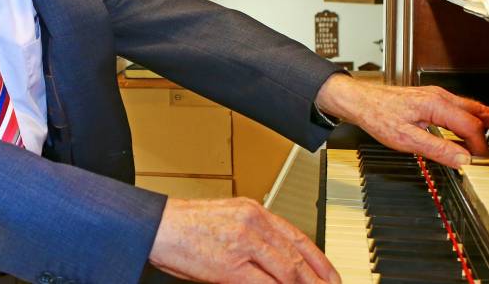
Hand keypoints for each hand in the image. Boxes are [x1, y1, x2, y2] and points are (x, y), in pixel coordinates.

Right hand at [148, 197, 340, 283]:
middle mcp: (254, 223)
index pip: (298, 237)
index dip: (319, 260)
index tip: (330, 276)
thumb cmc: (186, 226)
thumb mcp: (227, 221)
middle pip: (297, 256)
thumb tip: (275, 260)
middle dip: (318, 278)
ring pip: (287, 270)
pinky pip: (266, 283)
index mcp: (254, 211)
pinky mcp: (231, 265)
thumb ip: (253, 237)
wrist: (158, 225)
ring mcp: (244, 243)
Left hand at [315, 74, 488, 167]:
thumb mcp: (406, 139)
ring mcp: (437, 98)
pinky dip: (477, 119)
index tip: (481, 160)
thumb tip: (464, 159)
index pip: (471, 127)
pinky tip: (478, 130)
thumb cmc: (378, 116)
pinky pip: (462, 110)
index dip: (479, 145)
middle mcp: (441, 98)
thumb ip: (437, 149)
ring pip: (473, 109)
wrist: (360, 101)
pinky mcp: (432, 101)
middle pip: (481, 111)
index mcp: (437, 105)